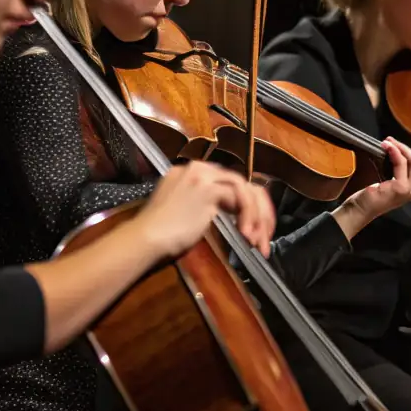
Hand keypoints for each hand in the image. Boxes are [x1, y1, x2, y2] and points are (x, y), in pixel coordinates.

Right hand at [136, 162, 275, 259]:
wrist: (145, 239)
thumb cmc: (159, 237)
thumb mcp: (185, 214)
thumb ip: (205, 206)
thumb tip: (230, 214)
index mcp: (189, 173)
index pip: (228, 182)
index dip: (247, 206)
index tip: (255, 228)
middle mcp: (198, 168)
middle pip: (241, 183)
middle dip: (259, 212)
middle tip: (266, 237)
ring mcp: (203, 176)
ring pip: (245, 189)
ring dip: (257, 217)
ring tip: (258, 242)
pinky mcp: (208, 188)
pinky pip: (242, 198)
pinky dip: (250, 217)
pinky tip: (247, 235)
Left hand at [334, 138, 410, 238]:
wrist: (360, 210)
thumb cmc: (372, 197)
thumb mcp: (390, 185)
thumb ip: (399, 175)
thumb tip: (400, 154)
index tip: (406, 153)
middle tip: (394, 143)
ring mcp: (409, 190)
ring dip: (402, 147)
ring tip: (388, 142)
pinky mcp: (399, 187)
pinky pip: (402, 163)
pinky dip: (395, 151)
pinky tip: (387, 147)